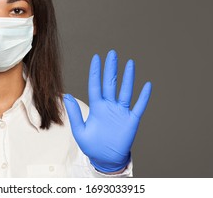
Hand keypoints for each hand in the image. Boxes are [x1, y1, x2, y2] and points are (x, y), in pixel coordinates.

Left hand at [64, 50, 151, 172]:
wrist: (106, 159)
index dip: (96, 72)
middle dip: (111, 68)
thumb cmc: (92, 146)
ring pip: (125, 91)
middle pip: (111, 83)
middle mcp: (109, 106)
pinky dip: (143, 96)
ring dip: (128, 77)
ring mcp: (121, 112)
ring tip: (129, 63)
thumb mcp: (80, 130)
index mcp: (97, 107)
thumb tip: (66, 96)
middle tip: (112, 53)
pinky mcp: (131, 120)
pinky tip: (146, 85)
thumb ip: (74, 113)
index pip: (96, 85)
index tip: (96, 58)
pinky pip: (139, 106)